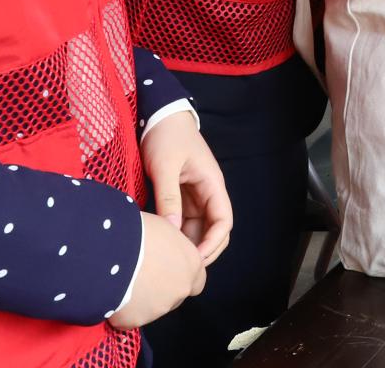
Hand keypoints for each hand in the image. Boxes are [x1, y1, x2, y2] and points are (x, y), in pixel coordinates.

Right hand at [108, 211, 205, 329]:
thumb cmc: (137, 231)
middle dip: (162, 289)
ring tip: (123, 279)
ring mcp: (159, 308)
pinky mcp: (136, 321)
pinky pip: (129, 317)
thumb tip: (166, 246)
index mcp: (192, 264)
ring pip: (153, 307)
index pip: (197, 278)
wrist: (109, 251)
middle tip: (142, 274)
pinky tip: (111, 291)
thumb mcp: (162, 227)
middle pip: (176, 295)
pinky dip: (123, 308)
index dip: (182, 274)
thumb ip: (172, 244)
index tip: (167, 268)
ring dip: (143, 298)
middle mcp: (181, 289)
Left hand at [141, 111, 232, 264]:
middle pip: (214, 230)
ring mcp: (194, 197)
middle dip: (203, 250)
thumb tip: (172, 232)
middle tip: (182, 268)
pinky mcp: (181, 197)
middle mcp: (207, 194)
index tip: (195, 259)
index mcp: (212, 185)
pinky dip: (177, 236)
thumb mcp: (165, 166)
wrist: (160, 116)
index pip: (223, 221)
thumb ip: (168, 198)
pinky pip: (184, 222)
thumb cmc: (166, 137)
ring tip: (170, 260)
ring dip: (188, 245)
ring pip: (198, 229)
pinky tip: (164, 246)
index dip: (213, 243)